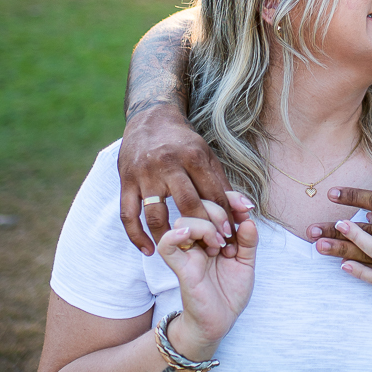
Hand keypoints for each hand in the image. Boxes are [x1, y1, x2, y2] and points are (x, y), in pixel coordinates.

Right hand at [118, 103, 250, 256]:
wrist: (151, 120)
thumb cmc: (184, 143)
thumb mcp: (207, 156)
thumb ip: (223, 184)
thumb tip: (246, 208)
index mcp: (193, 157)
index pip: (213, 193)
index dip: (225, 216)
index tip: (233, 234)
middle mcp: (168, 165)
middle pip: (188, 204)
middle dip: (205, 228)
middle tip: (215, 246)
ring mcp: (144, 175)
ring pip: (156, 214)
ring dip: (170, 236)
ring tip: (184, 251)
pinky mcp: (125, 183)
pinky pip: (128, 215)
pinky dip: (136, 236)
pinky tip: (149, 250)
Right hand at [157, 199, 258, 356]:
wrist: (219, 321)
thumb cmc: (230, 292)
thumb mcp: (246, 263)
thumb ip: (249, 241)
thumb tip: (248, 220)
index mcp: (214, 236)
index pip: (215, 205)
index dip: (229, 200)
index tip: (246, 207)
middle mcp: (199, 241)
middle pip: (198, 206)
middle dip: (219, 211)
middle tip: (230, 232)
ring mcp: (188, 252)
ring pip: (184, 220)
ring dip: (205, 225)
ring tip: (219, 245)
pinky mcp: (181, 267)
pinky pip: (167, 245)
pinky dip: (177, 235)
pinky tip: (192, 237)